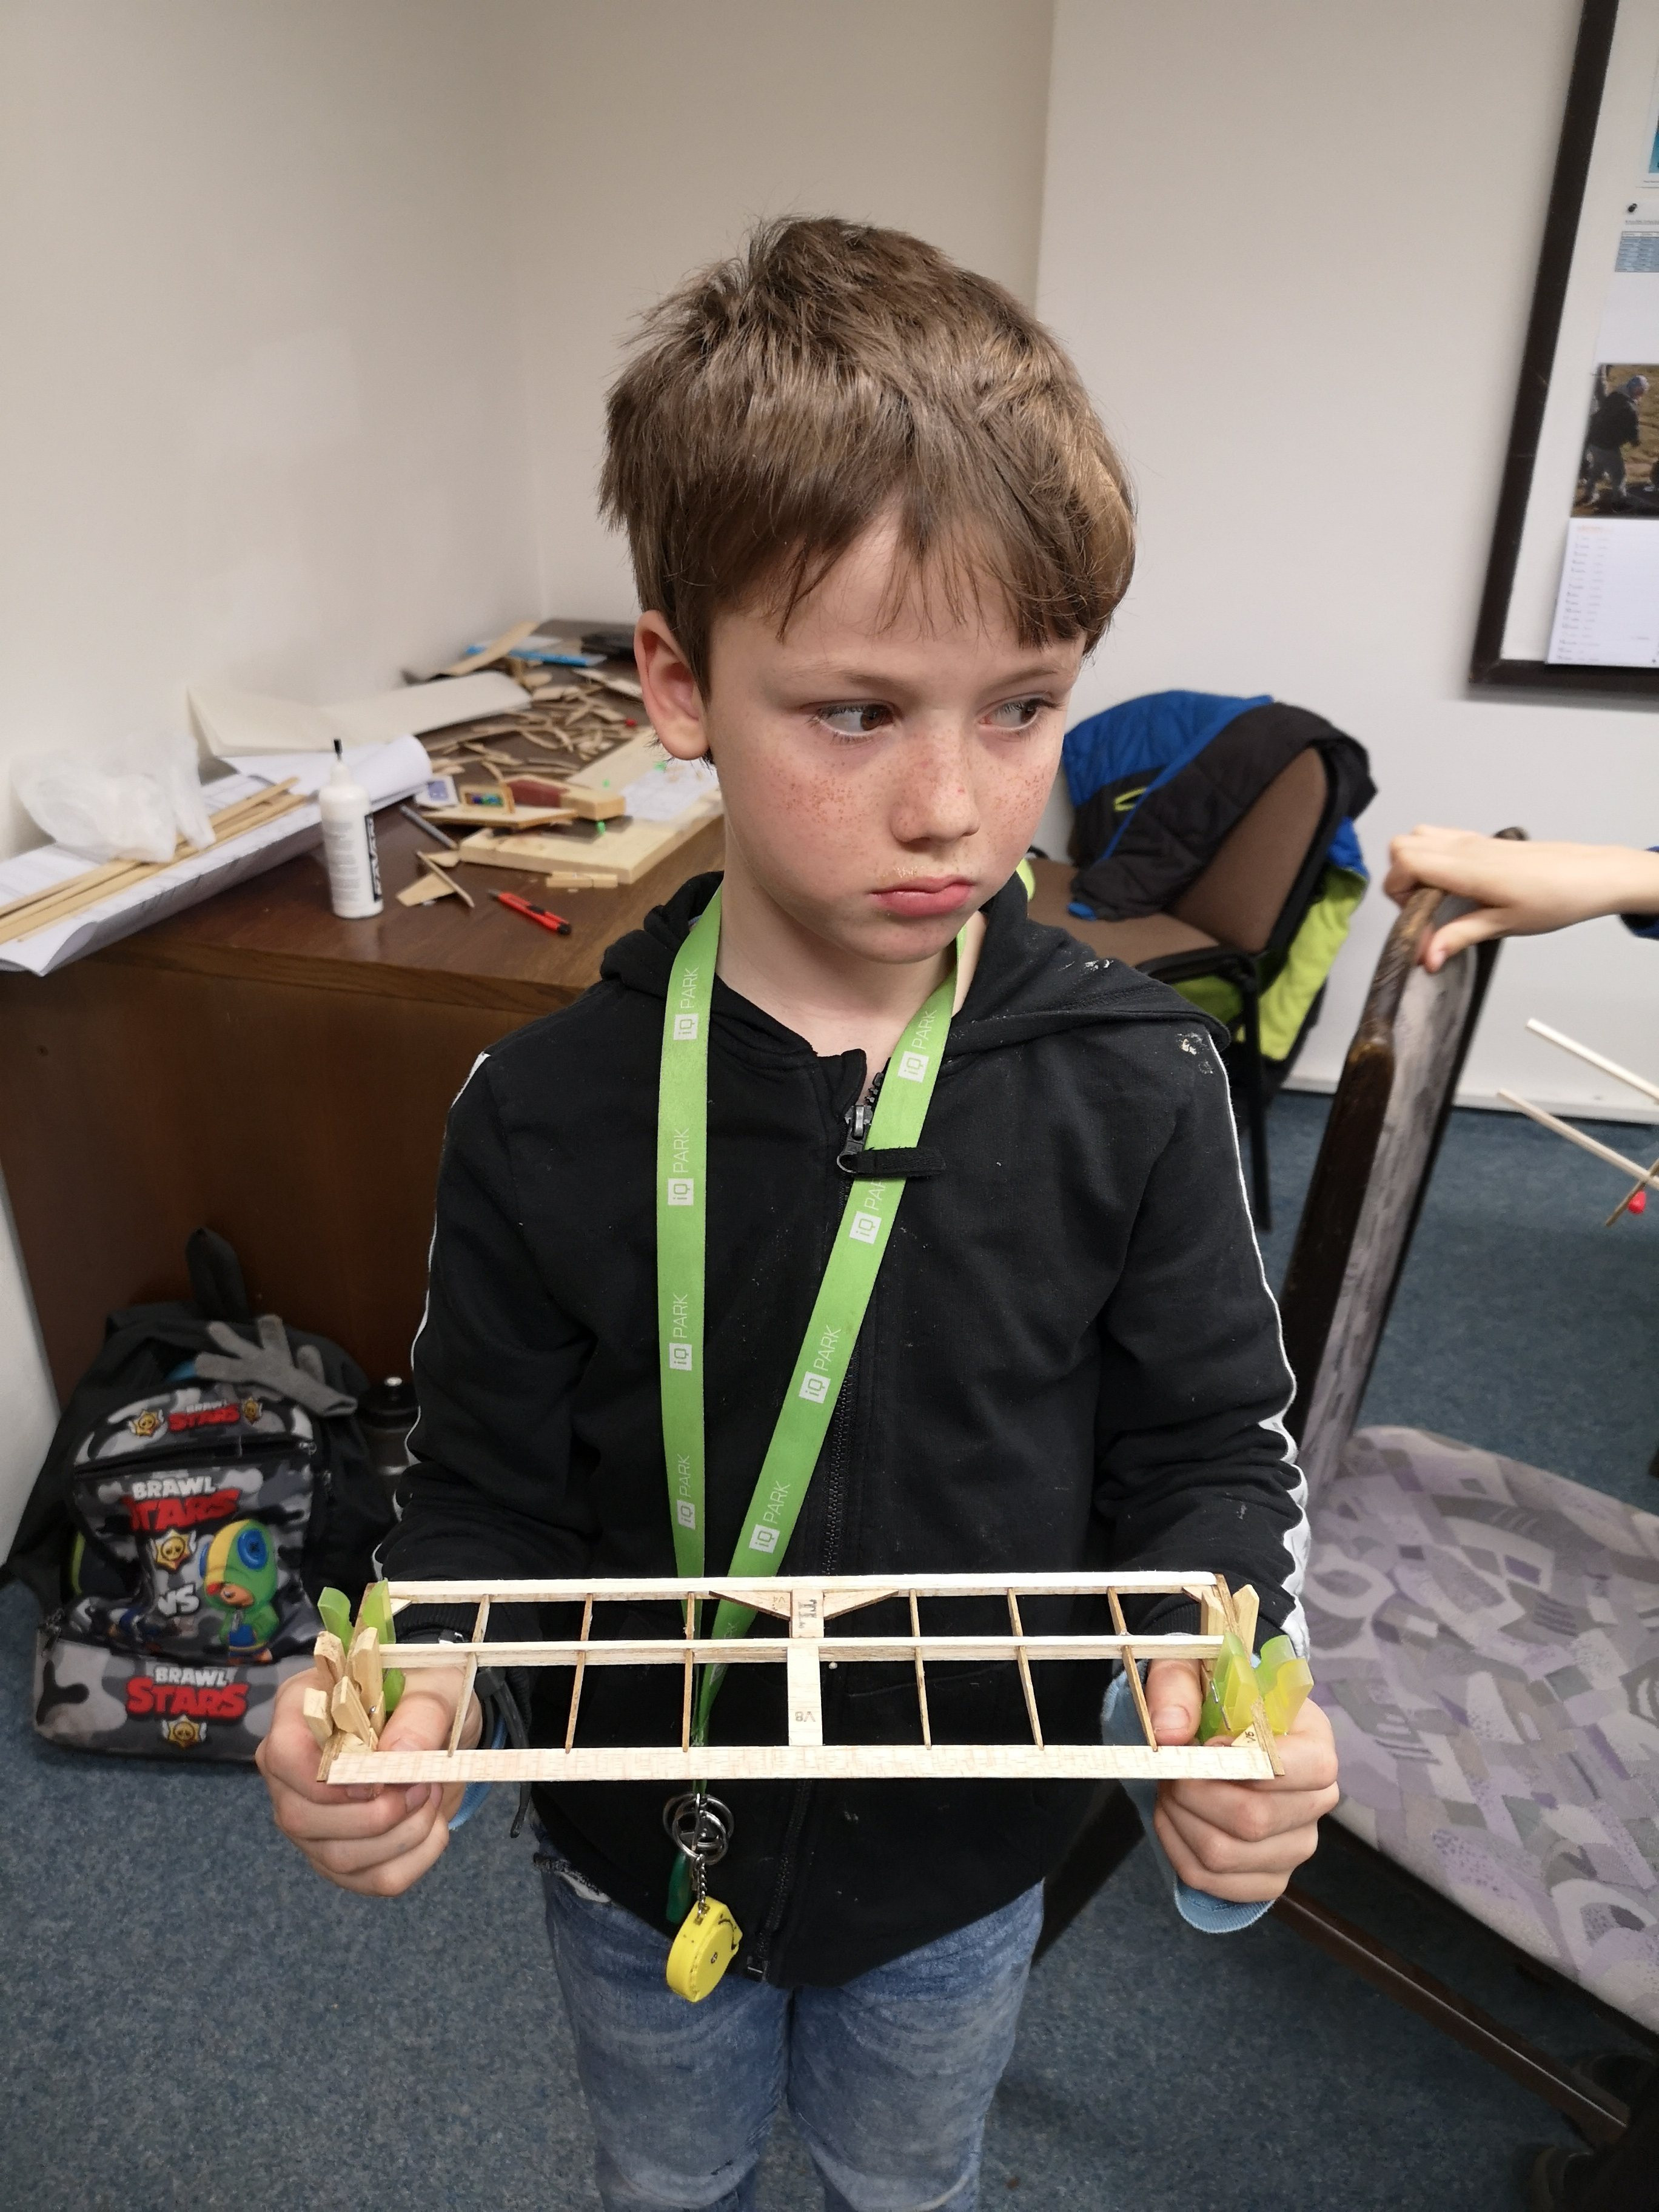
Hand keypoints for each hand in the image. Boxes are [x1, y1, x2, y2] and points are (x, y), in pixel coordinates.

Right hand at [257, 1661, 480, 1896]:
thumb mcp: (438, 1686)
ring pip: (338, 1858)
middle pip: (301, 1818)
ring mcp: (310, 1820)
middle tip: (423, 1784)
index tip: (379, 1780)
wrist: (442, 1727)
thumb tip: (401, 1754)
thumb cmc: (427, 1694)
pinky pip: (371, 1880)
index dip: (328, 1779)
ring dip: (402, 1834)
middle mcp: (290, 1772)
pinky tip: (432, 1824)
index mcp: (301, 1712)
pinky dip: (415, 1858)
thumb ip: (422, 1713)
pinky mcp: (339, 1855)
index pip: (283, 1755)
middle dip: (375, 1814)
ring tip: (431, 1795)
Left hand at [1143, 1656, 1338, 1903]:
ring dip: (1179, 1820)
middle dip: (1194, 1793)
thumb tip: (1170, 1732)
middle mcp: (1318, 1798)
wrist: (1210, 1730)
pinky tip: (1175, 1818)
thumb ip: (1176, 1688)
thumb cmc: (1209, 1697)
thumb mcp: (1189, 1668)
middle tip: (1170, 1769)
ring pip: (1224, 1854)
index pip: (1299, 1768)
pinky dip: (1177, 1850)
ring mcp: (1297, 1843)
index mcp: (1314, 1740)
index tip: (1203, 1747)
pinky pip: (1212, 1881)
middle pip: (1254, 1819)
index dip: (1241, 1763)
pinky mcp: (1269, 1876)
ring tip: (1171, 1789)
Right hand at [1383, 826, 1658, 970]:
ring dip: (1414, 865)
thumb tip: (1427, 957)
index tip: (1417, 920)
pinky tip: (1453, 885)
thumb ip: (1460, 936)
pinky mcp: (1482, 841)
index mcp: (1466, 867)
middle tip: (1422, 910)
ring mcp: (1473, 841)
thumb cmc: (1557, 898)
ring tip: (1434, 897)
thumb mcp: (1505, 925)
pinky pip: (1441, 838)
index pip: (1404, 862)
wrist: (1593, 875)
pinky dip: (1433, 858)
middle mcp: (1464, 848)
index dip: (1397, 892)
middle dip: (1400, 880)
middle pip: (1402, 845)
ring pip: (1418, 837)